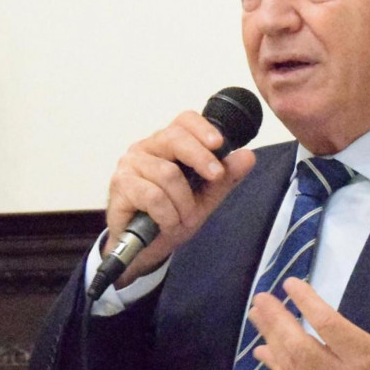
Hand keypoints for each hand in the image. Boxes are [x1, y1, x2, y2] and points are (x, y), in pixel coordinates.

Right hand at [104, 110, 255, 286]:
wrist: (145, 249)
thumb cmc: (171, 216)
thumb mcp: (206, 198)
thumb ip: (225, 177)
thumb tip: (248, 156)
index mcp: (168, 144)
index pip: (184, 121)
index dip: (202, 128)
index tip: (219, 144)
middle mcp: (147, 148)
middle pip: (175, 138)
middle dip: (201, 158)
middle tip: (216, 177)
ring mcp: (130, 165)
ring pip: (168, 173)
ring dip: (183, 202)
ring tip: (182, 217)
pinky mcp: (120, 185)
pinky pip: (153, 196)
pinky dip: (168, 215)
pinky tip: (167, 223)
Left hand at [249, 256, 369, 369]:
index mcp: (367, 356)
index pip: (327, 325)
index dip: (306, 302)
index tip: (290, 283)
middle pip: (300, 348)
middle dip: (277, 321)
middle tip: (261, 297)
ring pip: (293, 366)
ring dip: (271, 339)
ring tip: (256, 315)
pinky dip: (276, 367)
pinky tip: (262, 351)